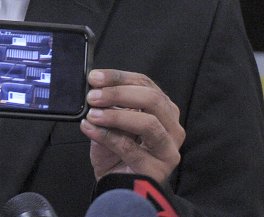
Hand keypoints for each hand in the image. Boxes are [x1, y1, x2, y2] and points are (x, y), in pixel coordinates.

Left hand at [80, 69, 184, 183]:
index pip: (145, 84)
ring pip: (148, 123)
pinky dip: (107, 136)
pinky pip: (131, 148)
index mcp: (163, 110)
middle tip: (93, 96)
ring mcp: (168, 150)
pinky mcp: (158, 170)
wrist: (116, 187)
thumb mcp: (112, 123)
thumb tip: (96, 87)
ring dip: (115, 115)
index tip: (95, 77)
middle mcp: (172, 128)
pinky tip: (90, 129)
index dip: (119, 77)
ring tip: (92, 114)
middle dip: (118, 93)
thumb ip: (110, 105)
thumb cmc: (115, 153)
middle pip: (152, 99)